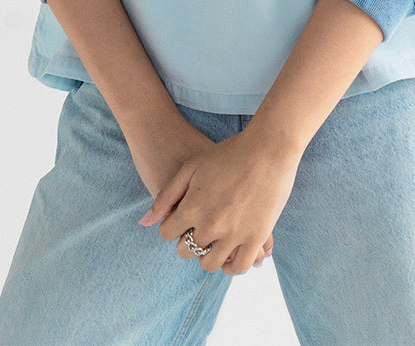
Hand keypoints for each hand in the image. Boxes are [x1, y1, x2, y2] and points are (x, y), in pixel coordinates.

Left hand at [126, 113, 274, 268]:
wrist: (268, 148)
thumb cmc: (229, 152)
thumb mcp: (192, 165)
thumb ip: (167, 194)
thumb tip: (145, 222)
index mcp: (192, 207)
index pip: (167, 233)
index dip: (172, 226)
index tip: (182, 219)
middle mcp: (210, 225)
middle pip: (186, 251)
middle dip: (188, 241)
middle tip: (199, 229)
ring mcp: (234, 234)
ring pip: (210, 264)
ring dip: (208, 256)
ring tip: (214, 242)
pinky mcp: (256, 238)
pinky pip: (239, 267)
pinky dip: (232, 266)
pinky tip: (231, 254)